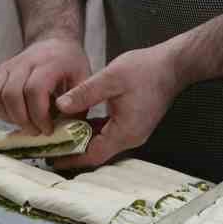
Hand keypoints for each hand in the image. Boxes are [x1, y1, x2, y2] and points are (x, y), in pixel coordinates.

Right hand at [0, 37, 88, 135]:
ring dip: (6, 116)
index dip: (39, 115)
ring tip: (23, 123)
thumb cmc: (70, 66)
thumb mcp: (84, 79)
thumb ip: (78, 102)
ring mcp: (7, 66)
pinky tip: (8, 115)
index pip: (34, 90)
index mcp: (49, 63)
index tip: (48, 129)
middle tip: (36, 131)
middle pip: (11, 94)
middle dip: (22, 120)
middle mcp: (24, 62)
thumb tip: (64, 125)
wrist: (54, 43)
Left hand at [52, 43, 183, 169]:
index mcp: (125, 132)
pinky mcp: (133, 123)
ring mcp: (133, 131)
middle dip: (72, 151)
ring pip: (102, 143)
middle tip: (48, 145)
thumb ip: (84, 93)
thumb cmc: (146, 69)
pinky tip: (78, 122)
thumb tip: (60, 106)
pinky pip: (109, 133)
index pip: (93, 155)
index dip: (70, 158)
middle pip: (96, 152)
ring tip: (58, 135)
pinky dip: (92, 131)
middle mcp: (130, 137)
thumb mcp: (111, 78)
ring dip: (81, 141)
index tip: (50, 157)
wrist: (173, 65)